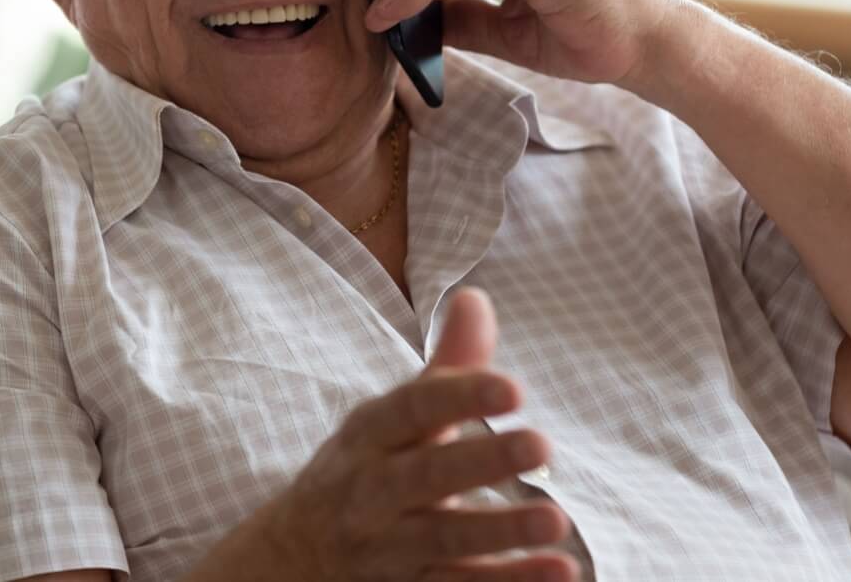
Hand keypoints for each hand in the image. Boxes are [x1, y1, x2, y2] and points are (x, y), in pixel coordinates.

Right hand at [259, 288, 579, 580]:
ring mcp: (388, 546)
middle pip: (427, 474)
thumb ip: (446, 368)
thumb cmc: (364, 470)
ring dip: (502, 531)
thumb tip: (476, 297)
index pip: (413, 408)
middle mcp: (372, 490)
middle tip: (542, 444)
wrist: (290, 558)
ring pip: (445, 539)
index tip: (514, 388)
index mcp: (370, 435)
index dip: (461, 395)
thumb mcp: (391, 419)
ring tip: (556, 520)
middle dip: (483, 461)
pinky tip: (560, 571)